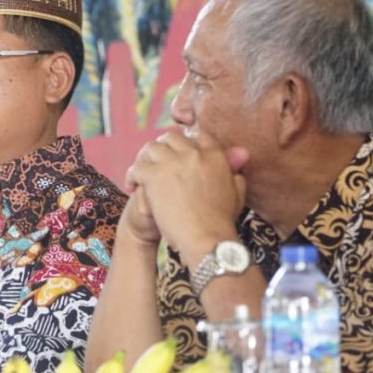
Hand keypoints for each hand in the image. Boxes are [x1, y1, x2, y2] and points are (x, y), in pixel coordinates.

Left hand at [125, 130, 247, 258]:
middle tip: (155, 162)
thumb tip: (240, 155)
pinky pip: (137, 167)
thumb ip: (234, 171)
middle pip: (171, 138)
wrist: (206, 238)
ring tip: (141, 173)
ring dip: (144, 159)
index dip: (185, 141)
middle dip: (162, 147)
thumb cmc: (221, 221)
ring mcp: (172, 163)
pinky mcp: (155, 176)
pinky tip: (132, 187)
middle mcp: (193, 153)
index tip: (177, 152)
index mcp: (214, 155)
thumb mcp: (236, 192)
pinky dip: (132, 176)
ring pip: (151, 148)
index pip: (197, 135)